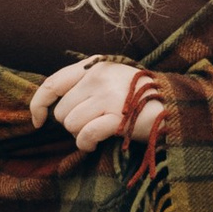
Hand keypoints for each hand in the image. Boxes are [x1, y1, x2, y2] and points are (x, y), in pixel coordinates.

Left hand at [28, 58, 162, 155]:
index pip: (53, 84)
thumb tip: (51, 108)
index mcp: (94, 66)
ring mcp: (108, 96)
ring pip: (71, 124)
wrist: (174, 105)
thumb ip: (83, 84)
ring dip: (80, 135)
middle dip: (71, 124)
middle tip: (91, 125)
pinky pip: (86, 135)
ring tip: (96, 133)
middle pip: (62, 111)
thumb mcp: (110, 78)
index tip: (38, 121)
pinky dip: (85, 144)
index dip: (39, 104)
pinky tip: (92, 145)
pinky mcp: (118, 117)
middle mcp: (98, 77)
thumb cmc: (138, 96)